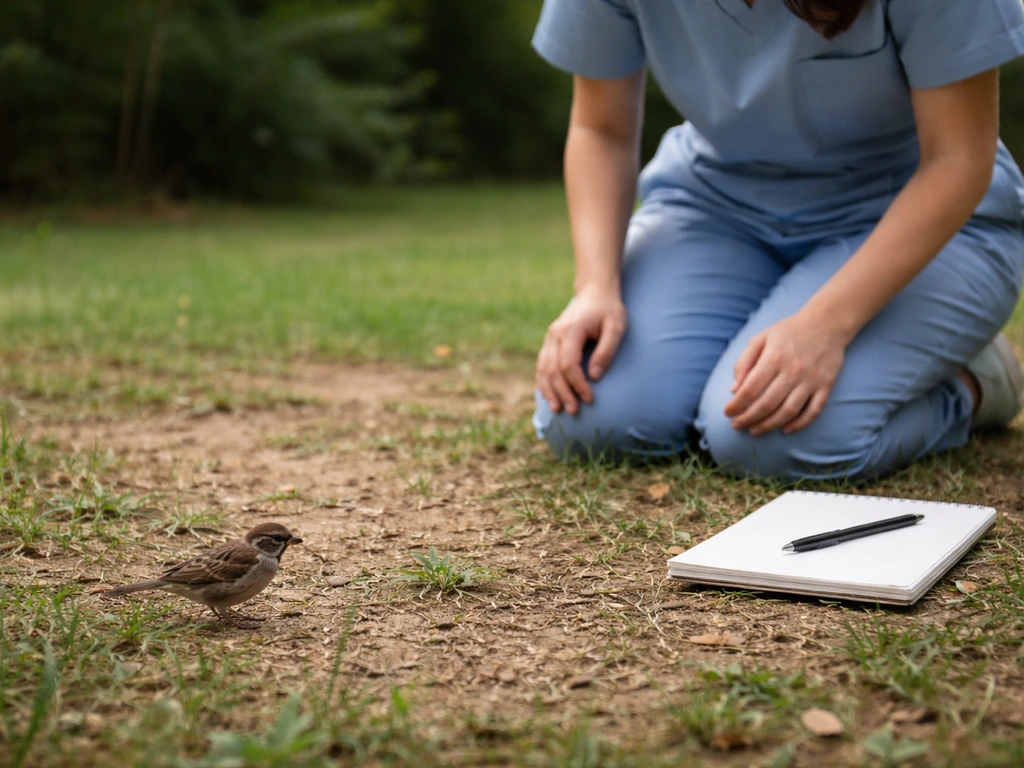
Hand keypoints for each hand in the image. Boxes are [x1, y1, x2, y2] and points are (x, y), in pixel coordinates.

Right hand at [536, 287, 626, 414]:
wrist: (595, 292)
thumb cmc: (609, 309)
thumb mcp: (616, 327)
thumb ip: (606, 351)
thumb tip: (594, 376)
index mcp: (571, 330)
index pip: (568, 364)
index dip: (577, 384)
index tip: (589, 398)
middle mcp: (555, 334)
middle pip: (553, 370)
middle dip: (562, 392)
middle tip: (574, 410)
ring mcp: (550, 337)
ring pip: (543, 368)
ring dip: (549, 390)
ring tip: (557, 409)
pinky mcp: (549, 342)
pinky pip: (541, 364)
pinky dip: (543, 381)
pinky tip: (549, 395)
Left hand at [724, 313, 846, 435]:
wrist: (827, 323)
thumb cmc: (788, 331)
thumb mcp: (760, 338)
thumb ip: (744, 362)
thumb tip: (734, 389)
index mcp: (774, 357)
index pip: (751, 388)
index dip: (737, 404)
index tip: (727, 412)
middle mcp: (793, 371)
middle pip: (768, 404)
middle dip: (748, 419)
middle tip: (737, 425)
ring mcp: (811, 380)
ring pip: (789, 411)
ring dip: (769, 425)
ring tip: (755, 431)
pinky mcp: (826, 385)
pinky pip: (813, 411)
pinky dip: (800, 424)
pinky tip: (786, 429)